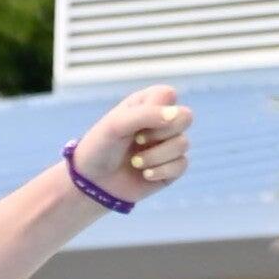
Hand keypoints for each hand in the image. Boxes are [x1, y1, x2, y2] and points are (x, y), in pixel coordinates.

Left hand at [70, 84, 191, 205]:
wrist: (91, 183)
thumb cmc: (101, 147)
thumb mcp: (117, 124)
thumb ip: (147, 114)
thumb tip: (177, 115)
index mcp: (150, 103)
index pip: (169, 95)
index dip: (156, 111)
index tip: (135, 124)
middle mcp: (163, 121)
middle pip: (186, 117)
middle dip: (162, 132)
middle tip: (138, 141)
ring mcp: (169, 145)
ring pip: (183, 144)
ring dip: (156, 156)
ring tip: (135, 163)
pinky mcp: (171, 168)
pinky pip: (182, 165)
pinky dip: (162, 171)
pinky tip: (145, 175)